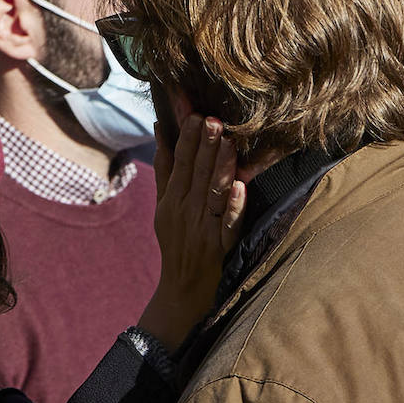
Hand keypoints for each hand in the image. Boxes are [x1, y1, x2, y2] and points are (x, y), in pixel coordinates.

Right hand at [138, 114, 246, 351]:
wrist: (182, 289)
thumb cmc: (176, 242)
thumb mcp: (164, 207)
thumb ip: (165, 169)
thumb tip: (162, 130)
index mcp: (172, 199)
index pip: (179, 163)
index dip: (188, 139)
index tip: (196, 113)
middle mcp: (186, 211)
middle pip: (196, 174)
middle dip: (205, 146)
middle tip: (214, 119)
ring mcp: (203, 229)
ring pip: (213, 194)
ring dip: (221, 168)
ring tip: (228, 143)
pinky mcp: (220, 247)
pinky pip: (229, 225)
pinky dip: (234, 208)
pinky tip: (241, 190)